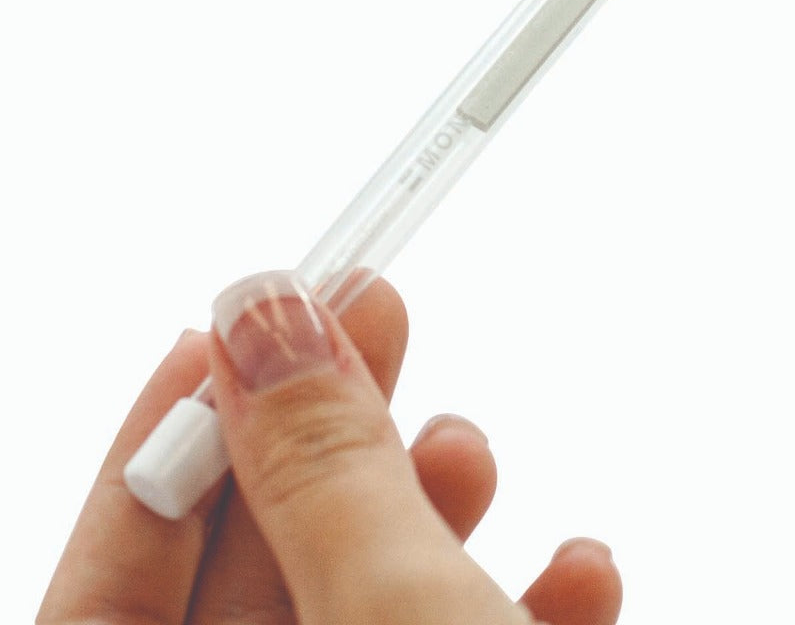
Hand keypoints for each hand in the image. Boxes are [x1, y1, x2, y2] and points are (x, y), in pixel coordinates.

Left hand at [38, 274, 620, 624]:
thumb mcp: (394, 611)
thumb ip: (320, 469)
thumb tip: (260, 313)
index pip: (103, 591)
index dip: (162, 445)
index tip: (231, 323)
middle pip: (251, 573)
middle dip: (320, 438)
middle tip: (375, 315)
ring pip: (362, 600)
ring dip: (426, 512)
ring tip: (468, 446)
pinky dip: (522, 603)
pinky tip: (579, 571)